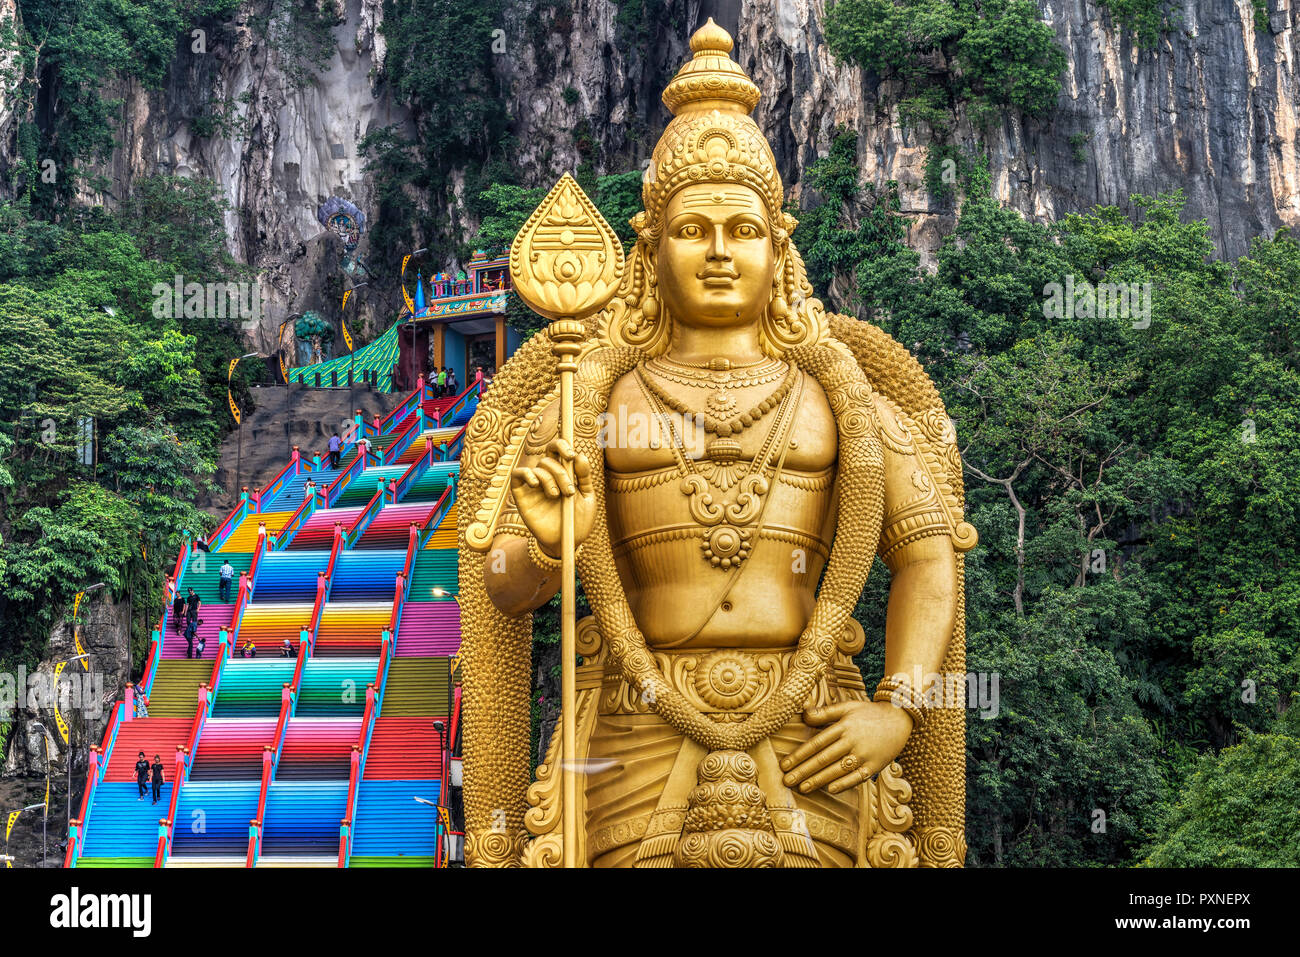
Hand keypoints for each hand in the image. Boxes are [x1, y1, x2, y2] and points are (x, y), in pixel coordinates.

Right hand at [511, 438, 594, 556]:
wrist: (567, 542)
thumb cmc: (578, 520)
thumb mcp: (587, 497)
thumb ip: (584, 476)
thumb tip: (580, 455)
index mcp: (563, 474)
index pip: (557, 450)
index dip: (562, 446)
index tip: (571, 455)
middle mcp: (547, 477)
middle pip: (548, 459)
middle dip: (561, 472)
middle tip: (569, 491)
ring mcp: (534, 486)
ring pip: (537, 468)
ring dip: (549, 479)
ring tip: (557, 496)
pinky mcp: (521, 496)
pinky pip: (517, 475)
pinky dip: (526, 474)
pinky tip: (536, 484)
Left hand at [780, 700, 913, 794]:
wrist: (900, 718)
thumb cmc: (868, 713)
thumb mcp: (847, 707)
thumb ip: (824, 712)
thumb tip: (803, 715)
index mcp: (843, 726)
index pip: (817, 743)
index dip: (799, 755)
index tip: (784, 765)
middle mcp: (852, 741)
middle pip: (824, 758)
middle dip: (804, 771)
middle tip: (787, 781)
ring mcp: (865, 754)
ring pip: (838, 769)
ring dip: (819, 780)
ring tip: (803, 788)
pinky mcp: (876, 765)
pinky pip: (858, 777)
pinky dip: (844, 784)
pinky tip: (830, 789)